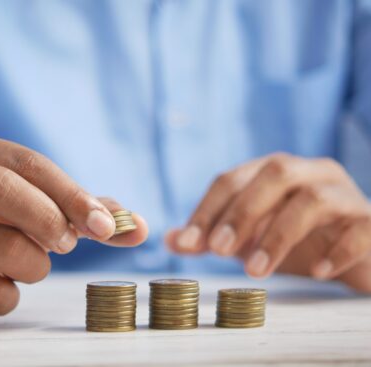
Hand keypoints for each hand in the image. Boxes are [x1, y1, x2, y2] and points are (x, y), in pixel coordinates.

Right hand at [0, 132, 147, 324]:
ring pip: (5, 248)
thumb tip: (137, 226)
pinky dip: (12, 295)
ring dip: (36, 264)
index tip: (106, 225)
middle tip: (67, 243)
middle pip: (3, 189)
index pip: (29, 164)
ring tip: (27, 261)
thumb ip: (78, 207)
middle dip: (51, 219)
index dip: (74, 195)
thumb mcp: (22, 197)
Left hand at [166, 153, 370, 292]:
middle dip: (242, 211)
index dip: (208, 208)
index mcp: (275, 172)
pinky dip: (336, 249)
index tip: (188, 242)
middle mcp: (310, 173)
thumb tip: (170, 240)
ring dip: (278, 235)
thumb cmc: (298, 243)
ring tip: (256, 271)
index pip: (233, 179)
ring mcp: (344, 194)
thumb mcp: (249, 240)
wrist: (356, 256)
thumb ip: (212, 237)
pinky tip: (317, 272)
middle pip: (274, 173)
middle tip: (218, 250)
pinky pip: (359, 227)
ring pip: (313, 199)